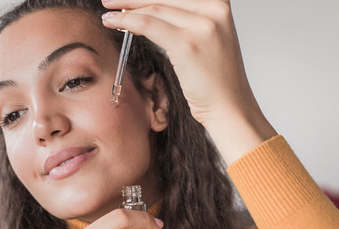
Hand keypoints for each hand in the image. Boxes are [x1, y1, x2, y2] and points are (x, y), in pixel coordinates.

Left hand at [101, 0, 275, 158]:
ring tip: (109, 12)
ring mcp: (203, 25)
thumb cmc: (217, 80)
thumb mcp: (206, 38)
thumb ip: (186, 20)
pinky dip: (127, 22)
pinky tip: (113, 22)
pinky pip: (149, 25)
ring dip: (126, 8)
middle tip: (111, 0)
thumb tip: (151, 11)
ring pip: (154, 8)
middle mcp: (215, 9)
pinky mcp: (188, 44)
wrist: (230, 107)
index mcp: (220, 3)